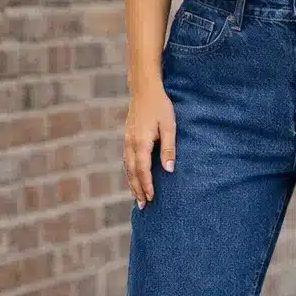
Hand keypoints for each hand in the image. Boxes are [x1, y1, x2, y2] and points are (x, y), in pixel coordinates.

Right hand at [124, 83, 174, 207]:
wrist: (144, 89)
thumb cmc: (160, 106)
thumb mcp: (169, 126)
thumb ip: (168, 148)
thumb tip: (169, 170)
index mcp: (140, 143)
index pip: (143, 170)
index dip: (147, 186)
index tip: (152, 198)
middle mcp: (130, 144)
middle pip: (132, 172)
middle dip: (137, 189)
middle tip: (143, 205)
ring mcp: (126, 140)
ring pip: (127, 167)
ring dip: (132, 183)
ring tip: (137, 197)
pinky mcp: (127, 137)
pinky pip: (126, 160)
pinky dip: (129, 172)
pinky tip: (133, 177)